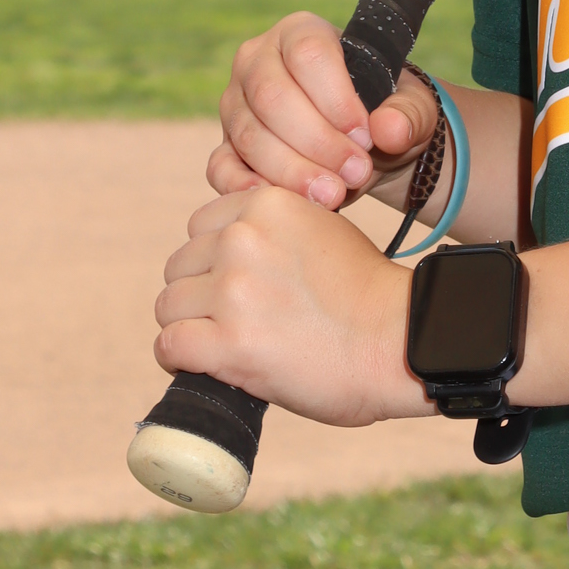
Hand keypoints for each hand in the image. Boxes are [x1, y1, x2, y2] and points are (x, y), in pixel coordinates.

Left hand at [153, 185, 425, 425]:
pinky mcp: (228, 342)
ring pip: (168, 306)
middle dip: (201, 295)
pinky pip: (169, 346)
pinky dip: (182, 360)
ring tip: (227, 344)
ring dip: (191, 327)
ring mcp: (233, 290)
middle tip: (238, 320)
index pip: (200, 228)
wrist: (400, 341)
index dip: (214, 261)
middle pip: (180, 267)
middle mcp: (242, 239)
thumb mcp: (321, 229)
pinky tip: (209, 364)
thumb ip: (272, 229)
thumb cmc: (367, 295)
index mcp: (266, 204)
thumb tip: (226, 251)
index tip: (239, 285)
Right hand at [209, 12, 439, 211]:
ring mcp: (235, 105)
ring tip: (334, 194)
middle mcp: (256, 61)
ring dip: (292, 170)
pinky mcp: (225, 147)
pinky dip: (246, 187)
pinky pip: (222, 167)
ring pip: (249, 135)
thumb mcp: (411, 106)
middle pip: (272, 97)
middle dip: (316, 142)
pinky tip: (281, 201)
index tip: (365, 136)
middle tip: (355, 173)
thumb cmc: (384, 111)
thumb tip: (389, 130)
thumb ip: (408, 114)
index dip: (336, 99)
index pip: (308, 55)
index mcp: (300, 32)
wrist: (366, 146)